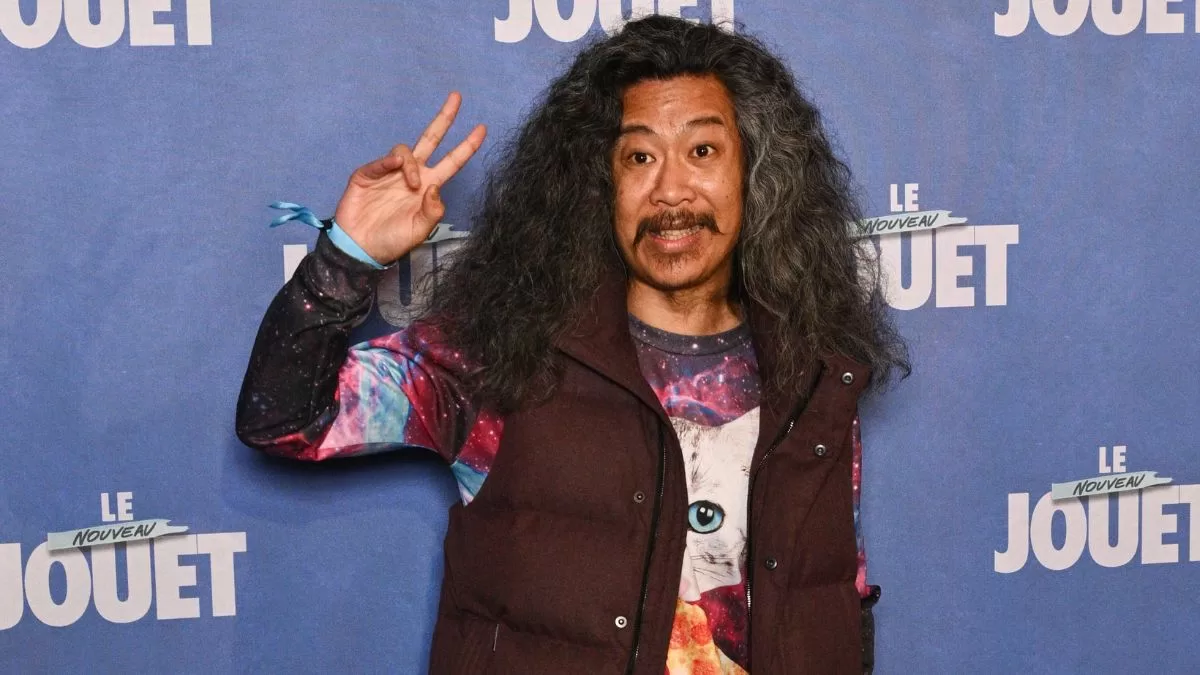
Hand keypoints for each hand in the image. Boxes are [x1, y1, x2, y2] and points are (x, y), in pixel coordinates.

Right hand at [333, 93, 486, 264]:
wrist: (360, 248)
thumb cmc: (391, 241)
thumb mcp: (419, 231)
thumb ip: (433, 212)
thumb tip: (436, 186)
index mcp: (429, 188)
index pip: (452, 162)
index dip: (467, 146)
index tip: (482, 129)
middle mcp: (412, 175)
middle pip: (431, 140)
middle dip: (444, 118)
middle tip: (457, 97)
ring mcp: (390, 173)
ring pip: (406, 150)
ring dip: (412, 164)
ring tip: (410, 185)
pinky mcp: (369, 174)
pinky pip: (382, 161)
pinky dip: (390, 161)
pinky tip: (396, 168)